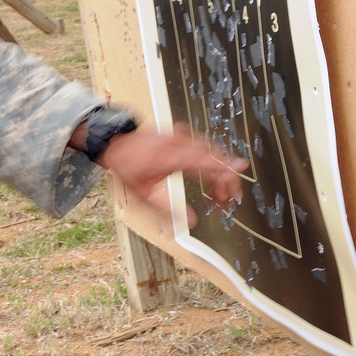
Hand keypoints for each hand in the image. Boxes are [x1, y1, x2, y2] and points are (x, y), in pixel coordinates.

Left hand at [95, 125, 248, 224]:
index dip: (225, 165)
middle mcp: (177, 143)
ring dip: (218, 170)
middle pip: (212, 156)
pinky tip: (209, 174)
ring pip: (210, 150)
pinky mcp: (178, 133)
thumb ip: (168, 208)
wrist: (114, 143)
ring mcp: (178, 135)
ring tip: (217, 192)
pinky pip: (202, 144)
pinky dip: (210, 159)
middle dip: (225, 178)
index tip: (241, 169)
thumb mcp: (143, 193)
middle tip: (226, 199)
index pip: (205, 159)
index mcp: (170, 157)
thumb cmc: (127, 166)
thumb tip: (192, 221)